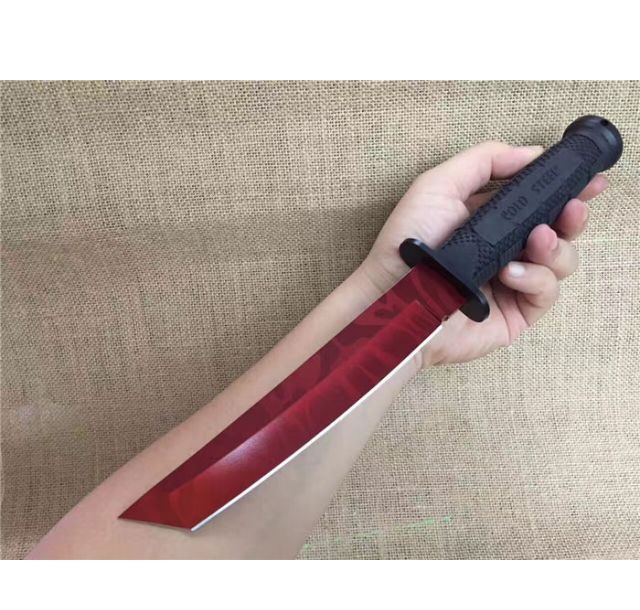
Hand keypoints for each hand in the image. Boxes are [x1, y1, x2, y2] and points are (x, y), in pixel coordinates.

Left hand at [359, 141, 607, 365]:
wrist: (394, 297)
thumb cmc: (408, 242)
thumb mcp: (439, 185)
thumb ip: (484, 162)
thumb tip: (531, 153)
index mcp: (490, 220)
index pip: (538, 202)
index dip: (565, 190)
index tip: (586, 179)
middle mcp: (505, 249)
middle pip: (559, 230)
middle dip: (573, 216)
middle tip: (574, 207)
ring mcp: (512, 282)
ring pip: (562, 260)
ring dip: (556, 246)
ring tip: (536, 240)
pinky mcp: (516, 312)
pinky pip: (547, 291)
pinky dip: (535, 278)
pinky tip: (510, 272)